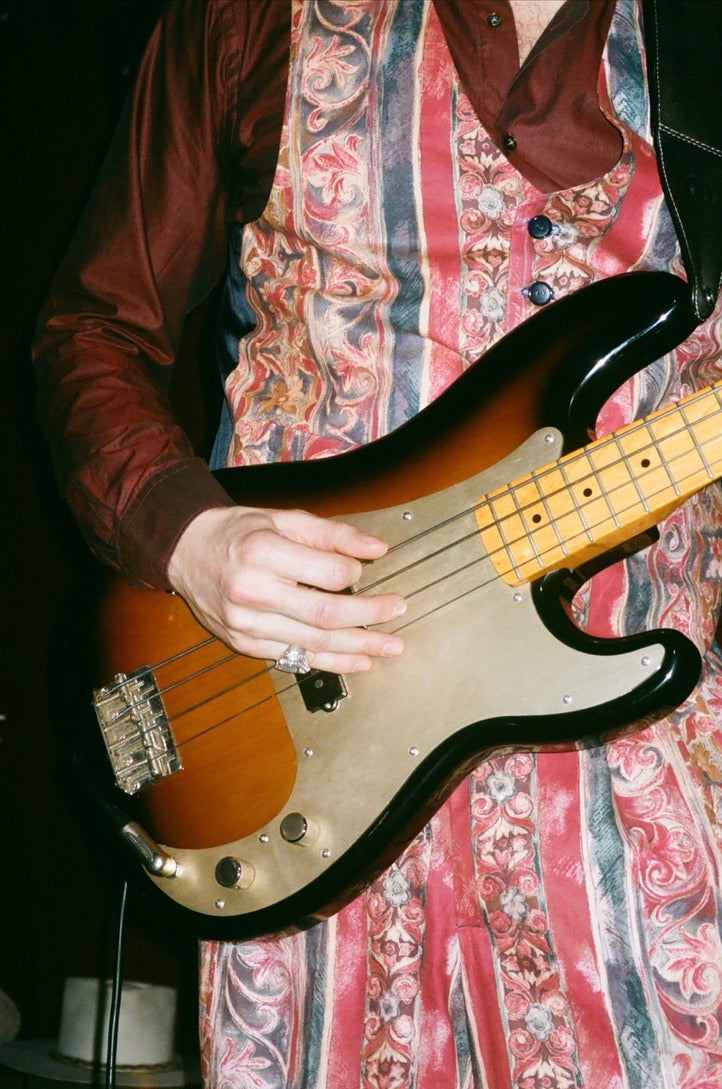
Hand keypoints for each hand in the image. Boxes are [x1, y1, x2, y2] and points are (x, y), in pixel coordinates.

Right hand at [167, 505, 405, 673]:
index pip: (326, 572)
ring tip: (388, 645)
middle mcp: (252, 591)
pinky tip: (358, 660)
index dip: (354, 573)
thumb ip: (331, 534)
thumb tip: (376, 549)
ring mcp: (246, 623)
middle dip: (369, 616)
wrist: (185, 551)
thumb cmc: (237, 533)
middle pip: (325, 613)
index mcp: (262, 552)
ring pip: (313, 642)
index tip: (366, 569)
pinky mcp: (245, 644)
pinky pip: (295, 658)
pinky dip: (331, 662)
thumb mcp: (282, 519)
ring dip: (358, 647)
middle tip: (397, 611)